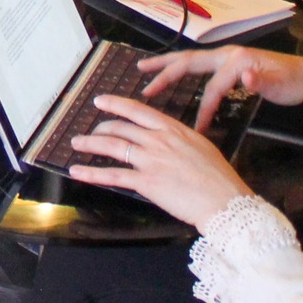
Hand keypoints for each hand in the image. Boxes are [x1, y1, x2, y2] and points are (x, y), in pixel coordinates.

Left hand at [68, 96, 254, 227]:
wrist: (224, 201)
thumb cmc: (219, 178)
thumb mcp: (202, 147)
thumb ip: (182, 140)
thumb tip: (173, 140)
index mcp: (173, 129)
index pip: (138, 110)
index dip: (116, 104)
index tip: (101, 101)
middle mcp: (159, 140)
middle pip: (121, 128)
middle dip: (100, 128)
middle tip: (89, 131)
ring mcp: (151, 160)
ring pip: (113, 146)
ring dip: (91, 144)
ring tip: (77, 144)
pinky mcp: (146, 182)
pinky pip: (113, 175)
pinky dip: (92, 173)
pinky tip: (78, 171)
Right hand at [132, 47, 302, 125]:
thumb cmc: (293, 82)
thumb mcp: (281, 85)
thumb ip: (261, 82)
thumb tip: (245, 77)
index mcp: (236, 60)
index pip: (212, 86)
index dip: (203, 108)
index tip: (196, 129)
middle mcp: (226, 55)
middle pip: (189, 61)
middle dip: (164, 70)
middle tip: (142, 79)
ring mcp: (226, 57)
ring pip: (190, 60)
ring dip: (167, 65)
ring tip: (145, 69)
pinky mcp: (228, 63)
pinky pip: (198, 66)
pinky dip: (180, 69)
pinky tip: (174, 76)